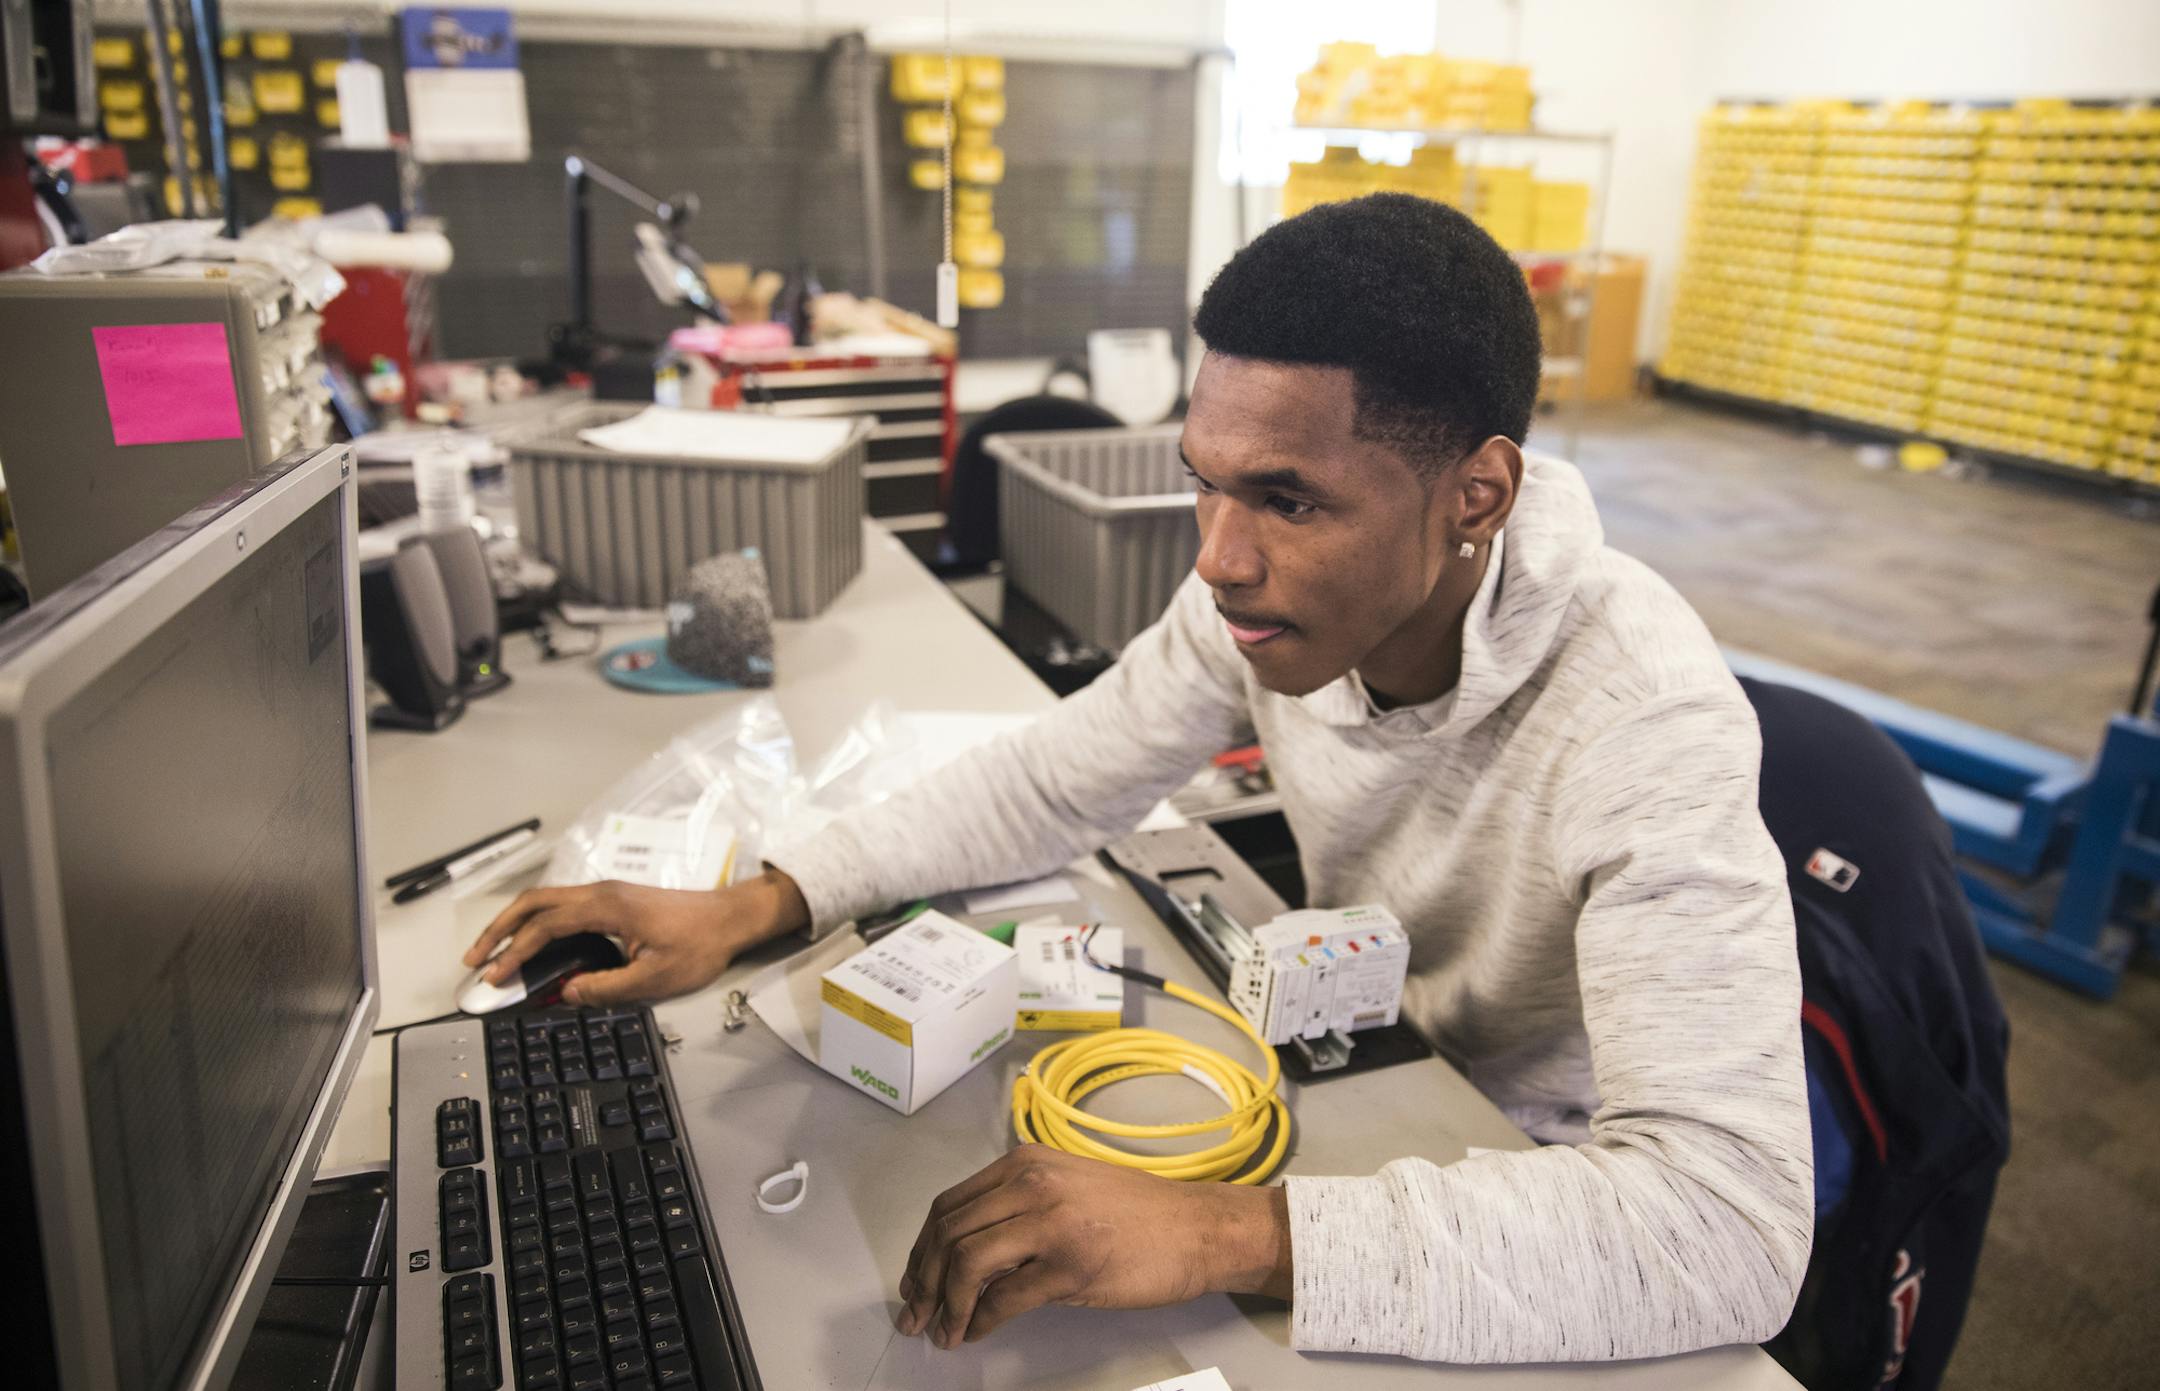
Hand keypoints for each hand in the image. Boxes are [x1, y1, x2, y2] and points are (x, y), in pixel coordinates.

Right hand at [461, 868, 809, 1005]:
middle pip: (534, 903)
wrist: (730, 919)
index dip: (514, 953)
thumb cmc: (699, 946)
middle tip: (474, 959)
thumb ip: (604, 988)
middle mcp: (600, 892)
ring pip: (546, 900)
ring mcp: (606, 893)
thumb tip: (566, 994)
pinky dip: (537, 922)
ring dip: (516, 923)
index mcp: (605, 907)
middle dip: (499, 930)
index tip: (494, 977)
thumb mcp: (653, 979)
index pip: (544, 927)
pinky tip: (532, 943)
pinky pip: (562, 906)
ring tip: (493, 951)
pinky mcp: (614, 900)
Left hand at [894, 1145, 1290, 1347]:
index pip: (949, 1205)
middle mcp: (1032, 1184)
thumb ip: (1018, 1209)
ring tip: (944, 1332)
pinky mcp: (1070, 1265)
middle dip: (923, 1281)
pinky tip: (976, 1332)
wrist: (1198, 1229)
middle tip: (916, 1315)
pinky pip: (1004, 1298)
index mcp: (1026, 1163)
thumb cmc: (1139, 1214)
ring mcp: (1051, 1223)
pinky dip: (979, 1320)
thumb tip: (967, 1256)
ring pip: (967, 1263)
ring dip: (946, 1305)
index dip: (922, 1249)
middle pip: (948, 1234)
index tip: (915, 1281)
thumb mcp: (1068, 1190)